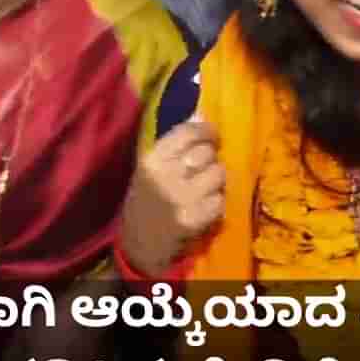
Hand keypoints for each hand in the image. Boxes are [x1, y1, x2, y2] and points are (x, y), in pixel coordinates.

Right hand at [118, 119, 225, 276]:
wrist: (139, 244)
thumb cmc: (146, 200)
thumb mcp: (151, 168)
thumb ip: (174, 143)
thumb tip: (201, 116)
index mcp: (151, 159)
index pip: (188, 132)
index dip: (206, 131)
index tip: (212, 136)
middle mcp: (165, 176)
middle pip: (206, 153)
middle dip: (211, 159)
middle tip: (205, 168)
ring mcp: (180, 199)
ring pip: (218, 174)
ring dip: (216, 180)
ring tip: (205, 188)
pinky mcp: (193, 219)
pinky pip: (220, 200)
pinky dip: (217, 203)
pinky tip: (205, 206)